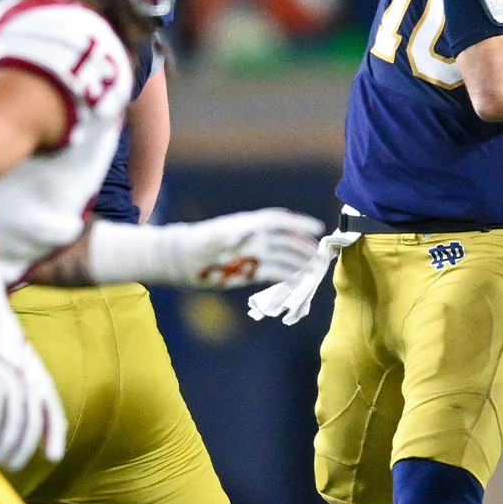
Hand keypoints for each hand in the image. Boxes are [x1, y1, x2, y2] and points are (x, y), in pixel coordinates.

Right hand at [0, 329, 66, 471]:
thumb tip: (54, 437)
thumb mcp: (28, 371)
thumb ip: (38, 401)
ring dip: (3, 447)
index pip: (53, 411)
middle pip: (31, 425)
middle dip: (21, 449)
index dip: (54, 435)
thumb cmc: (5, 352)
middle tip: (10, 465)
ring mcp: (10, 383)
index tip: (53, 457)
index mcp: (41, 380)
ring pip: (12, 426)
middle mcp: (29, 383)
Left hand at [168, 209, 327, 286]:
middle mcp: (254, 239)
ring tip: (316, 271)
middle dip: (304, 247)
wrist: (180, 261)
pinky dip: (287, 277)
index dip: (299, 223)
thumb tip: (249, 230)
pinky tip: (300, 282)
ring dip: (299, 263)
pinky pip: (273, 273)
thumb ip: (230, 234)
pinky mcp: (248, 271)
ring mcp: (252, 255)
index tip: (318, 229)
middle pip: (285, 240)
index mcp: (248, 225)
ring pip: (282, 257)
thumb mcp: (211, 238)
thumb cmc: (195, 244)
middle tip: (322, 257)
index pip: (279, 221)